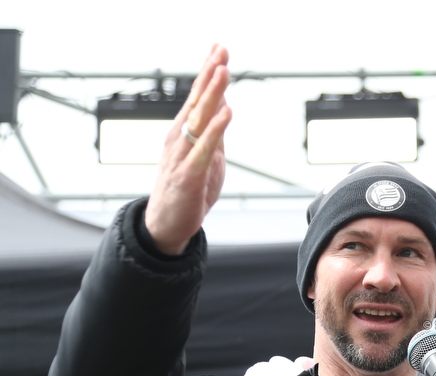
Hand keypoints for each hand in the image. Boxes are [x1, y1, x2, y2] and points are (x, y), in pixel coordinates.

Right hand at [145, 44, 232, 254]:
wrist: (167, 224)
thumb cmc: (188, 190)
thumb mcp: (208, 157)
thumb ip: (215, 133)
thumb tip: (224, 106)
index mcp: (184, 133)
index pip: (198, 97)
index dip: (208, 73)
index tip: (219, 48)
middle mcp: (179, 138)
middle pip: (197, 101)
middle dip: (210, 74)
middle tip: (221, 49)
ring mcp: (182, 155)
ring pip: (199, 119)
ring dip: (212, 94)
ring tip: (223, 71)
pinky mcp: (189, 175)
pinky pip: (204, 148)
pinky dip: (216, 130)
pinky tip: (226, 113)